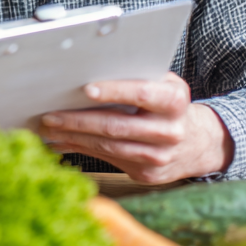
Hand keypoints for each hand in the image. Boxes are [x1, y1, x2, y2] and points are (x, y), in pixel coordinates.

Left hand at [37, 71, 234, 182]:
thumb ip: (135, 76)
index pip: (142, 93)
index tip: (86, 88)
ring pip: (109, 147)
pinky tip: (62, 142)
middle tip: (49, 115)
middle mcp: (171, 131)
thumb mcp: (162, 84)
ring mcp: (160, 156)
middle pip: (117, 126)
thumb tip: (87, 71)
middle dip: (78, 121)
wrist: (197, 142)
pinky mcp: (147, 174)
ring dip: (73, 138)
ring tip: (49, 129)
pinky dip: (81, 150)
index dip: (114, 91)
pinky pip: (108, 160)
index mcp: (174, 101)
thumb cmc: (166, 104)